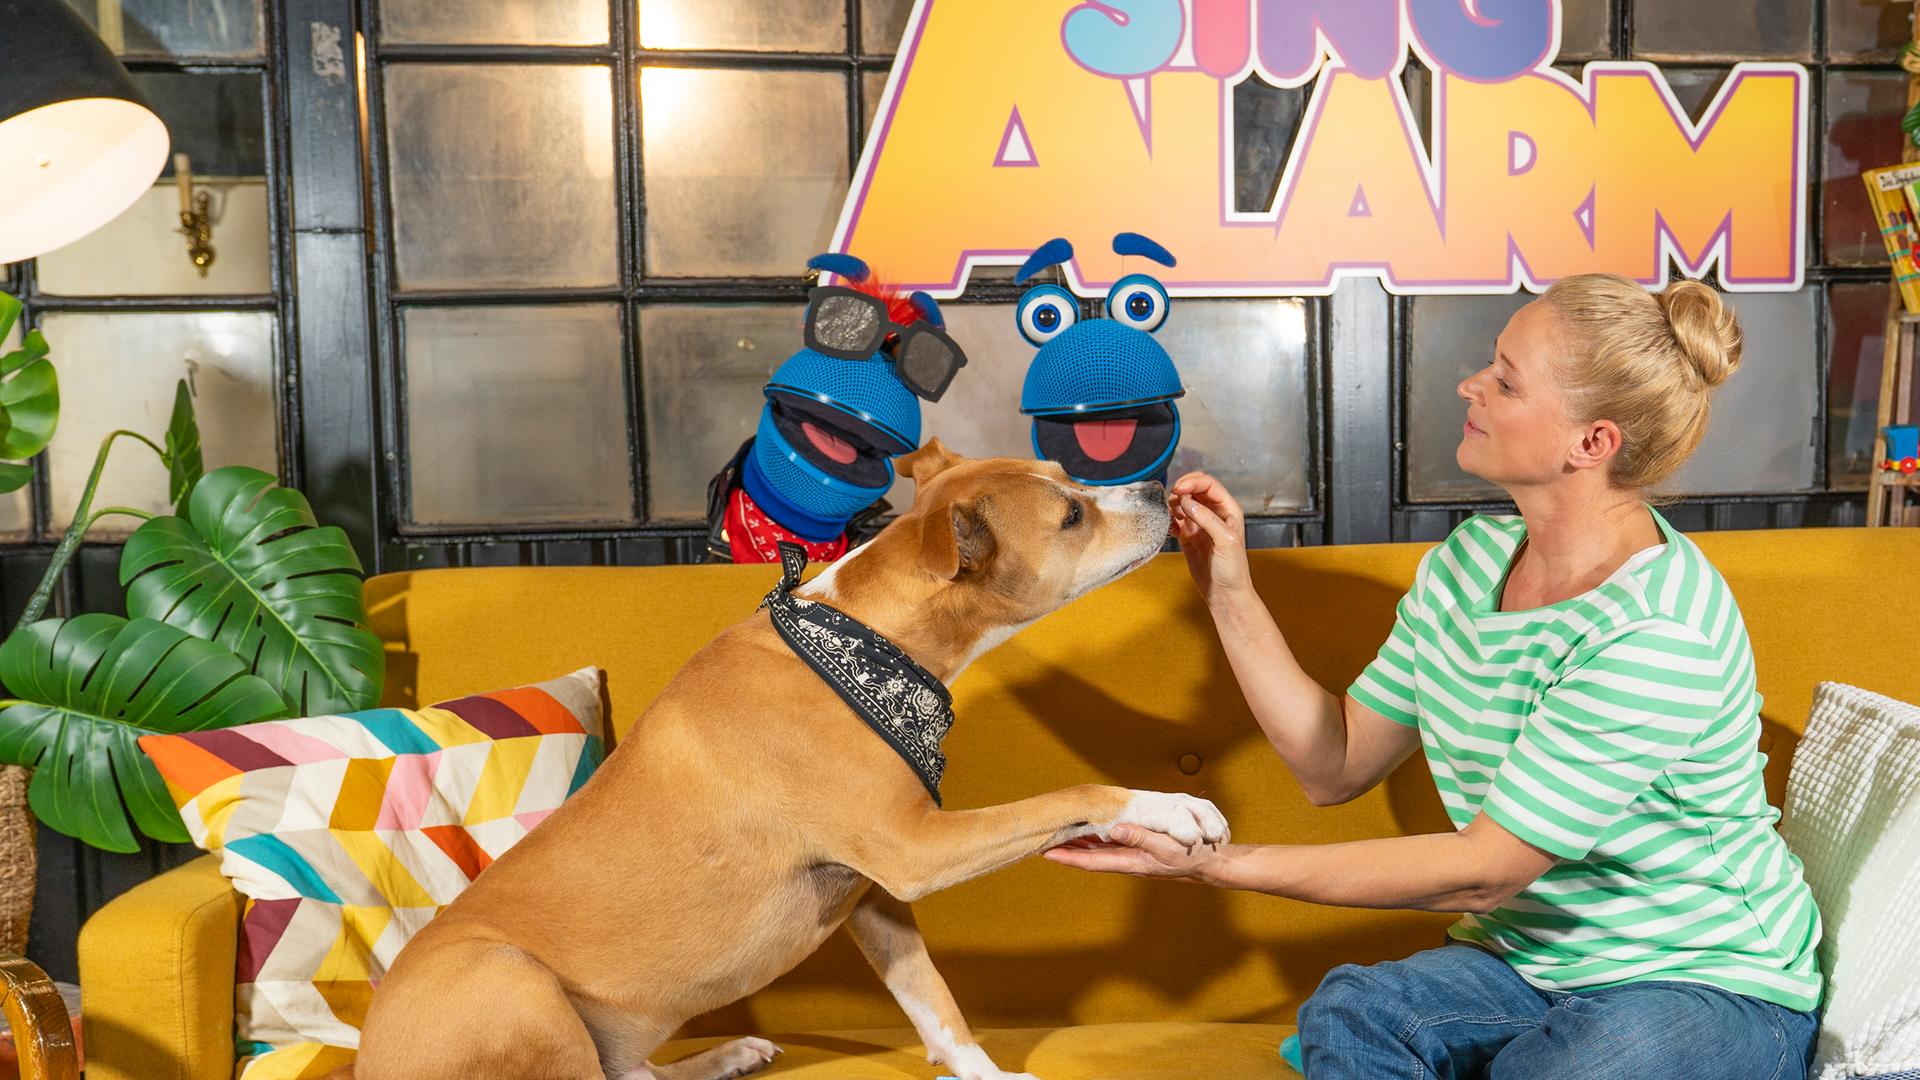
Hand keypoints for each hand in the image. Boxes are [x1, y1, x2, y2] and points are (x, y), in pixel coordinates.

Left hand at [1043, 825, 1222, 882]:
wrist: (1209, 862)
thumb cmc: (1190, 856)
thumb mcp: (1166, 847)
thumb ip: (1141, 837)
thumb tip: (1115, 830)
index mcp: (1130, 862)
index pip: (1092, 862)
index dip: (1069, 858)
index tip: (1047, 853)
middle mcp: (1127, 858)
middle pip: (1090, 854)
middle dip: (1068, 848)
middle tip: (1043, 838)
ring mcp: (1132, 853)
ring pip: (1098, 847)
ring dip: (1079, 840)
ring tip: (1060, 830)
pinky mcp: (1139, 845)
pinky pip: (1111, 840)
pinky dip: (1097, 834)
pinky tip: (1090, 826)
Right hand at [1168, 471, 1251, 605]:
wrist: (1225, 593)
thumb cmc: (1233, 570)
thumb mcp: (1225, 541)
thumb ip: (1207, 519)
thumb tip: (1188, 503)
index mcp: (1228, 510)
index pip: (1208, 484)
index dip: (1192, 482)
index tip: (1178, 490)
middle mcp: (1214, 513)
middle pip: (1195, 488)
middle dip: (1182, 489)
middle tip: (1172, 499)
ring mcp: (1200, 524)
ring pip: (1184, 502)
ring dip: (1174, 504)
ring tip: (1173, 517)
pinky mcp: (1188, 535)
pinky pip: (1176, 519)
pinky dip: (1170, 519)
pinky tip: (1172, 529)